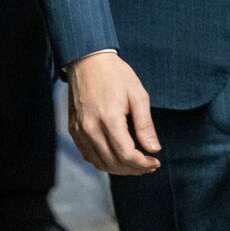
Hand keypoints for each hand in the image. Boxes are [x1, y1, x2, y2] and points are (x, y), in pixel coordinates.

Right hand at [65, 51, 161, 175]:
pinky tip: (117, 157)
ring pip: (100, 163)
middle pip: (113, 163)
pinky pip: (88, 155)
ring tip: (136, 165)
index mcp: (109, 119)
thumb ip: (145, 125)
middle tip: (149, 166)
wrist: (87, 60)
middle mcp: (91, 128)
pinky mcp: (73, 130)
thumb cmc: (116, 75)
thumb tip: (154, 149)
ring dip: (119, 169)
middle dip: (134, 169)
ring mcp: (79, 131)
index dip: (143, 164)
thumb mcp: (137, 95)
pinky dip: (104, 162)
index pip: (126, 155)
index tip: (156, 162)